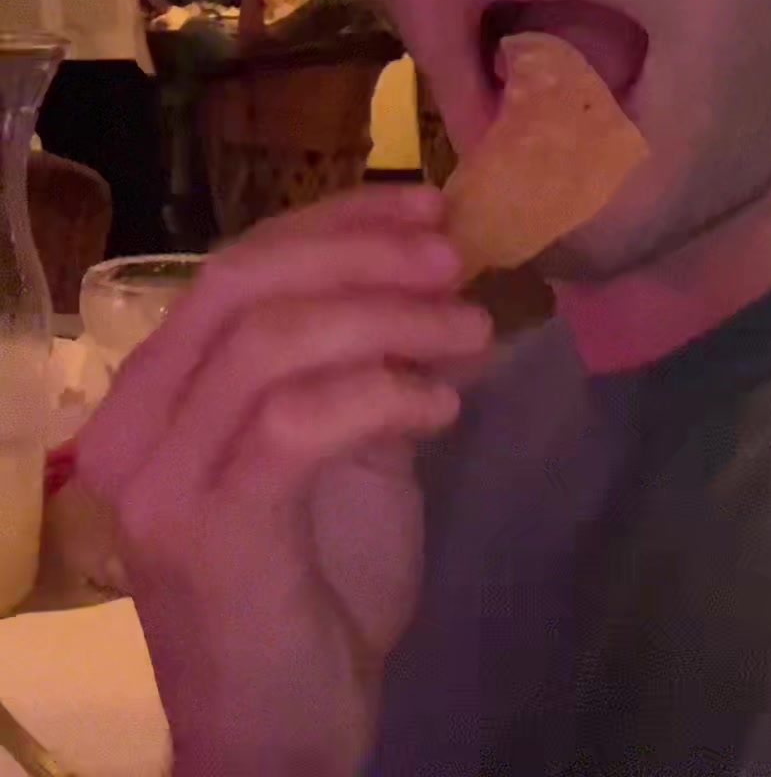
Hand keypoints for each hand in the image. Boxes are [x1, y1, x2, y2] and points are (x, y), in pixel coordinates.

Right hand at [77, 186, 491, 776]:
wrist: (281, 740)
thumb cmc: (315, 595)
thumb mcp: (346, 454)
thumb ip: (364, 366)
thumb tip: (438, 276)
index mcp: (161, 393)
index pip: (238, 265)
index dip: (337, 220)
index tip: (427, 208)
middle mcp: (138, 426)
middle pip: (241, 284)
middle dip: (360, 253)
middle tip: (454, 258)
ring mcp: (161, 480)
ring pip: (268, 342)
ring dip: (386, 319)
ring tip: (471, 333)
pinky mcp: (205, 532)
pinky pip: (292, 422)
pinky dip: (378, 394)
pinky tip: (442, 408)